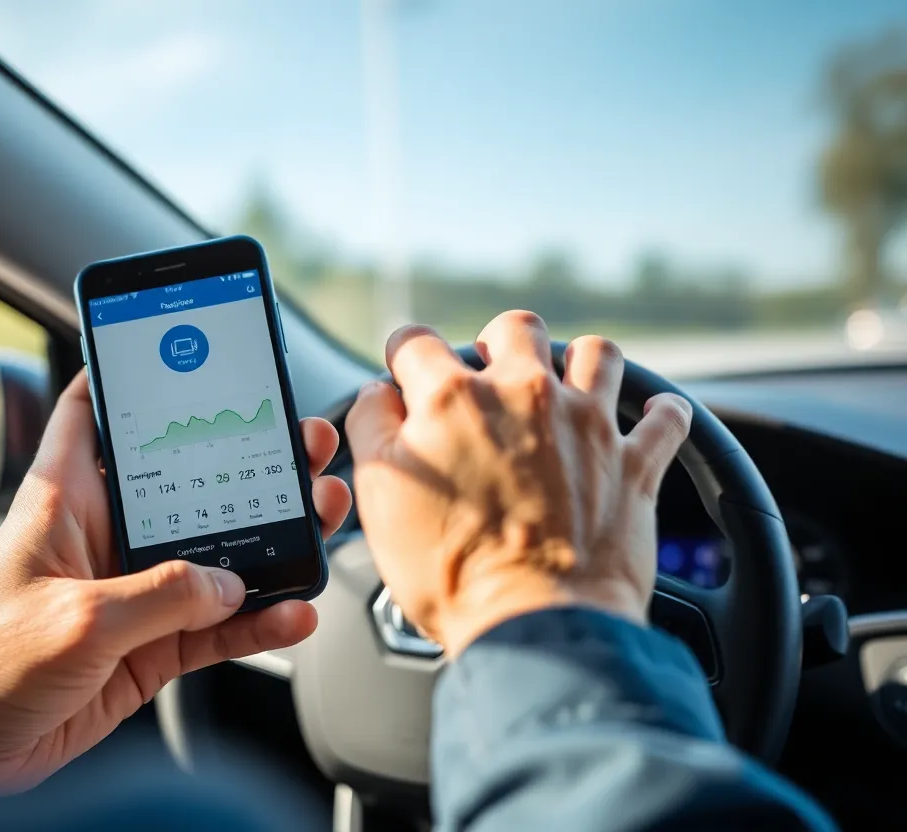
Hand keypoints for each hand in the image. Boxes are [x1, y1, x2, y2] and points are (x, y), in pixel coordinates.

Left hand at [0, 372, 351, 794]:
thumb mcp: (75, 618)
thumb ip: (160, 597)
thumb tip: (226, 585)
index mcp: (65, 502)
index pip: (92, 414)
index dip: (129, 374)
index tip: (181, 351)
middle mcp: (103, 538)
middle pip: (187, 484)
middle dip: (247, 461)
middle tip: (300, 442)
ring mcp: (132, 594)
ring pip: (216, 555)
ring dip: (270, 540)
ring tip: (319, 515)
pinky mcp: (150, 647)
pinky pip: (217, 626)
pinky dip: (258, 620)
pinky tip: (294, 610)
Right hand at [344, 311, 690, 657]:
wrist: (535, 625)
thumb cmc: (452, 571)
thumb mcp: (378, 496)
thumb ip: (373, 429)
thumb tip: (380, 395)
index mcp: (453, 400)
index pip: (416, 343)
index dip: (403, 354)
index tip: (405, 369)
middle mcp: (524, 395)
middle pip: (514, 328)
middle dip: (498, 342)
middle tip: (491, 373)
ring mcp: (586, 425)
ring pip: (596, 353)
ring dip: (579, 363)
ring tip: (566, 387)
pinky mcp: (634, 463)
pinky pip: (665, 417)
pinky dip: (660, 414)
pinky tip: (649, 417)